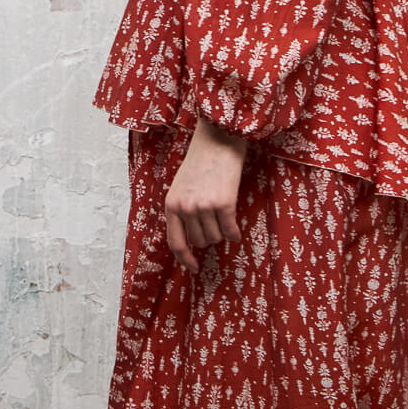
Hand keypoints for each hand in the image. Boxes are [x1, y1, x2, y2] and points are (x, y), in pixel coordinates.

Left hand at [165, 118, 248, 273]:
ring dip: (222, 232)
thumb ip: (182, 209)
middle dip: (209, 237)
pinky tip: (236, 229)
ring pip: (215, 237)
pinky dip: (234, 232)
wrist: (218, 139)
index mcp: (171, 204)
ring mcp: (204, 207)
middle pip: (199, 241)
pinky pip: (230, 230)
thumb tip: (193, 238)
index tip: (194, 268)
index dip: (185, 259)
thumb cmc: (201, 161)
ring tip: (225, 216)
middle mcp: (185, 208)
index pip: (175, 241)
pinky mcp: (224, 203)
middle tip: (216, 223)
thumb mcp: (181, 186)